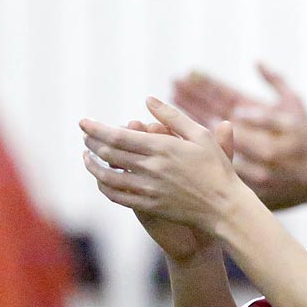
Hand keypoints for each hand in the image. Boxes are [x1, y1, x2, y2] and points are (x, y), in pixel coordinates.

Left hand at [81, 100, 241, 258]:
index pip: (118, 135)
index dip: (96, 128)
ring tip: (86, 157)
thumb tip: (148, 99)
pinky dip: (104, 186)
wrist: (224, 207)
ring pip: (108, 176)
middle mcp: (151, 168)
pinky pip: (117, 196)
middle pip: (109, 153)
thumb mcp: (200, 135)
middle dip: (92, 143)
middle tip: (84, 136)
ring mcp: (148, 189)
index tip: (83, 122)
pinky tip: (101, 179)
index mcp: (162, 147)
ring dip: (92, 165)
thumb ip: (172, 116)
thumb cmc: (216, 168)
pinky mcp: (149, 206)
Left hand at [173, 64, 306, 209]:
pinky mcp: (247, 190)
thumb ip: (276, 82)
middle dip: (191, 105)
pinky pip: (218, 177)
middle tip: (170, 90)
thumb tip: (257, 60)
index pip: (232, 102)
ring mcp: (255, 172)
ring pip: (213, 151)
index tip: (184, 76)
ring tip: (161, 120)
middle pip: (218, 124)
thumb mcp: (295, 105)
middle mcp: (264, 149)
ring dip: (189, 134)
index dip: (207, 88)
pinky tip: (173, 155)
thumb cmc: (306, 139)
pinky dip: (197, 164)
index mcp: (273, 127)